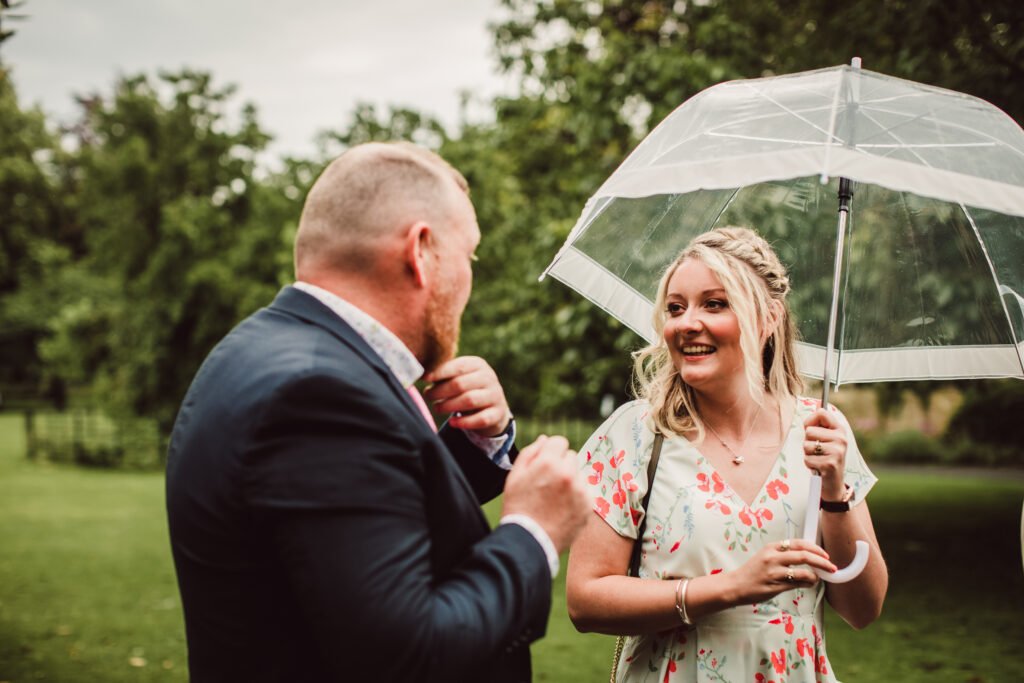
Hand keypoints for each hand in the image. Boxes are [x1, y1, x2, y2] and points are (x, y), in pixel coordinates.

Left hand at [423, 356, 511, 436]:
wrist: (492, 406)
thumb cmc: (468, 388)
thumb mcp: (460, 377)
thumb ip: (444, 374)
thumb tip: (423, 375)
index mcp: (478, 364)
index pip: (457, 366)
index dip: (440, 372)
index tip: (425, 378)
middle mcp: (489, 378)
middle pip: (460, 384)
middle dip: (440, 391)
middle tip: (428, 395)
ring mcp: (495, 395)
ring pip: (470, 400)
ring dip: (449, 405)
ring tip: (437, 408)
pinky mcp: (498, 413)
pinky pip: (480, 419)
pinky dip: (464, 422)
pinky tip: (453, 423)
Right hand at [502, 435, 589, 552]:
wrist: (530, 541)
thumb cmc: (518, 507)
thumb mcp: (514, 476)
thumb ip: (530, 453)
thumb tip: (545, 439)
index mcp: (548, 462)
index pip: (559, 442)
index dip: (551, 452)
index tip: (545, 465)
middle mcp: (568, 473)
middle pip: (571, 457)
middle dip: (561, 465)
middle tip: (548, 483)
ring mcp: (580, 490)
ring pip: (579, 474)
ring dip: (571, 480)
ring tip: (555, 499)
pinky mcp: (588, 506)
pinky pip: (585, 492)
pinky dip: (577, 497)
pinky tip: (563, 508)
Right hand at [728, 538, 835, 603]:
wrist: (735, 585)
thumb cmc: (752, 572)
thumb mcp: (765, 556)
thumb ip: (783, 555)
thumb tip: (807, 557)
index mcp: (771, 547)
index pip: (798, 543)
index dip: (815, 548)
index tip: (825, 555)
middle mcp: (773, 557)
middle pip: (804, 555)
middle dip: (822, 561)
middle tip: (831, 567)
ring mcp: (773, 572)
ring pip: (803, 572)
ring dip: (815, 576)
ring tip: (818, 578)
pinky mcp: (775, 586)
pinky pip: (797, 584)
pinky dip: (807, 584)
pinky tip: (809, 584)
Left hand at [803, 408, 847, 500]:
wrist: (833, 484)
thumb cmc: (825, 457)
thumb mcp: (825, 439)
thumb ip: (819, 425)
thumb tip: (816, 405)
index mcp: (840, 429)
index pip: (821, 413)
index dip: (810, 420)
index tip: (810, 429)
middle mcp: (841, 438)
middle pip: (809, 430)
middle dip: (808, 442)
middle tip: (817, 451)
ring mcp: (837, 451)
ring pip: (806, 445)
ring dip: (808, 454)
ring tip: (818, 459)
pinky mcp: (830, 463)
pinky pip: (807, 458)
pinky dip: (809, 464)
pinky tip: (819, 467)